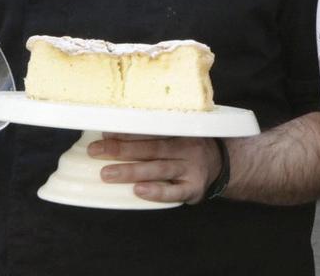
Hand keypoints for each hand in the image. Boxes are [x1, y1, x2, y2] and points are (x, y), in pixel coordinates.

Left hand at [88, 133, 222, 203]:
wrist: (223, 165)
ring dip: (132, 171)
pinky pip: (174, 191)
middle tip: (96, 151)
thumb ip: (156, 132)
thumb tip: (113, 132)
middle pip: (151, 147)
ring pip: (159, 168)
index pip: (151, 129)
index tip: (105, 131)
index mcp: (180, 130)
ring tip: (107, 174)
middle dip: (122, 149)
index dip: (128, 130)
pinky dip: (156, 191)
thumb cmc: (190, 148)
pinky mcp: (194, 188)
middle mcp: (186, 146)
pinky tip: (138, 191)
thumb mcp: (180, 133)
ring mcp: (191, 167)